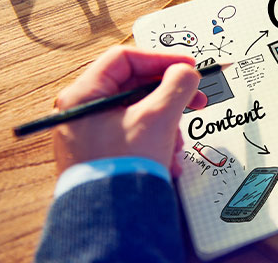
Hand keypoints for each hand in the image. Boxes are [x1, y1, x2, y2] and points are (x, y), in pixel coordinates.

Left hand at [52, 46, 207, 176]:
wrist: (110, 219)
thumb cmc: (121, 168)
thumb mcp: (158, 117)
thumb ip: (177, 85)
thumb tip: (185, 72)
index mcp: (83, 95)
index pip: (125, 58)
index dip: (160, 58)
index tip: (185, 66)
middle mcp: (82, 112)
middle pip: (134, 86)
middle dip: (169, 96)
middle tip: (195, 99)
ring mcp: (91, 133)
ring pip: (138, 111)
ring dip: (165, 122)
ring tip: (176, 143)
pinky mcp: (102, 152)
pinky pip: (134, 134)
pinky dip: (155, 140)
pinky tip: (167, 157)